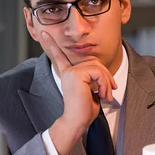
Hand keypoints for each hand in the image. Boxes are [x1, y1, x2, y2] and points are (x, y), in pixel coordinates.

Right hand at [40, 31, 116, 154]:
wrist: (76, 122)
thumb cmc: (84, 111)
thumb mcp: (91, 91)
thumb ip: (94, 78)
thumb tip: (104, 74)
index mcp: (68, 74)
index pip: (60, 57)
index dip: (52, 45)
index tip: (44, 33)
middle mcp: (67, 71)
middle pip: (94, 62)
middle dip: (106, 76)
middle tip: (110, 91)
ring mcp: (71, 71)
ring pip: (98, 67)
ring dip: (107, 82)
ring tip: (106, 95)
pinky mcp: (76, 74)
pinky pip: (98, 72)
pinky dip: (105, 84)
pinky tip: (103, 95)